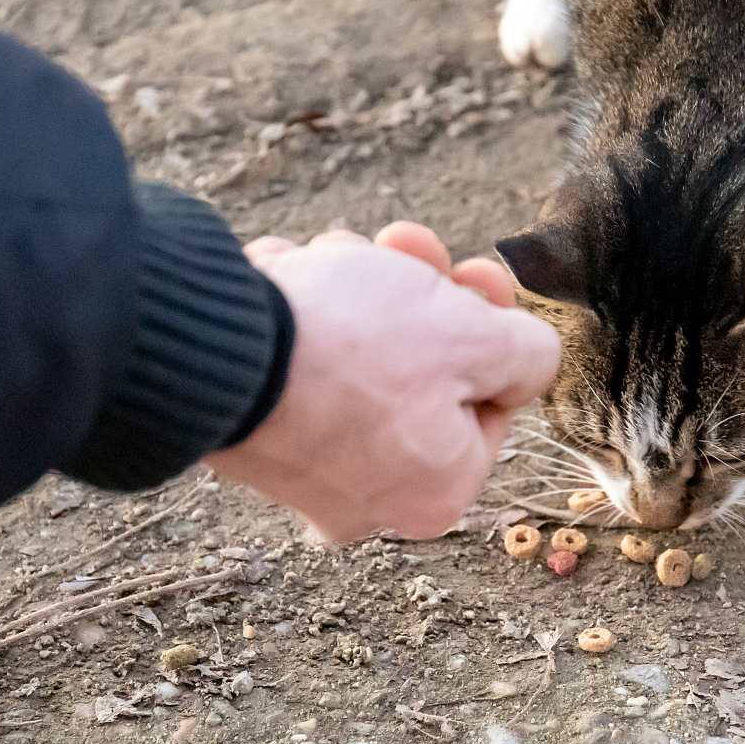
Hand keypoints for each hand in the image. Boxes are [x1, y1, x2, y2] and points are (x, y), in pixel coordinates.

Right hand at [207, 222, 559, 540]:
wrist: (215, 350)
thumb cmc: (354, 350)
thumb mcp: (473, 337)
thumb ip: (526, 353)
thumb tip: (530, 360)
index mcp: (438, 493)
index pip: (488, 397)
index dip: (489, 323)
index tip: (475, 271)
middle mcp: (369, 500)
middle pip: (421, 373)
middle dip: (415, 294)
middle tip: (404, 244)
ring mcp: (301, 471)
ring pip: (355, 357)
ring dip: (355, 288)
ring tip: (331, 254)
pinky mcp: (249, 433)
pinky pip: (292, 364)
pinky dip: (297, 312)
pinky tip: (287, 274)